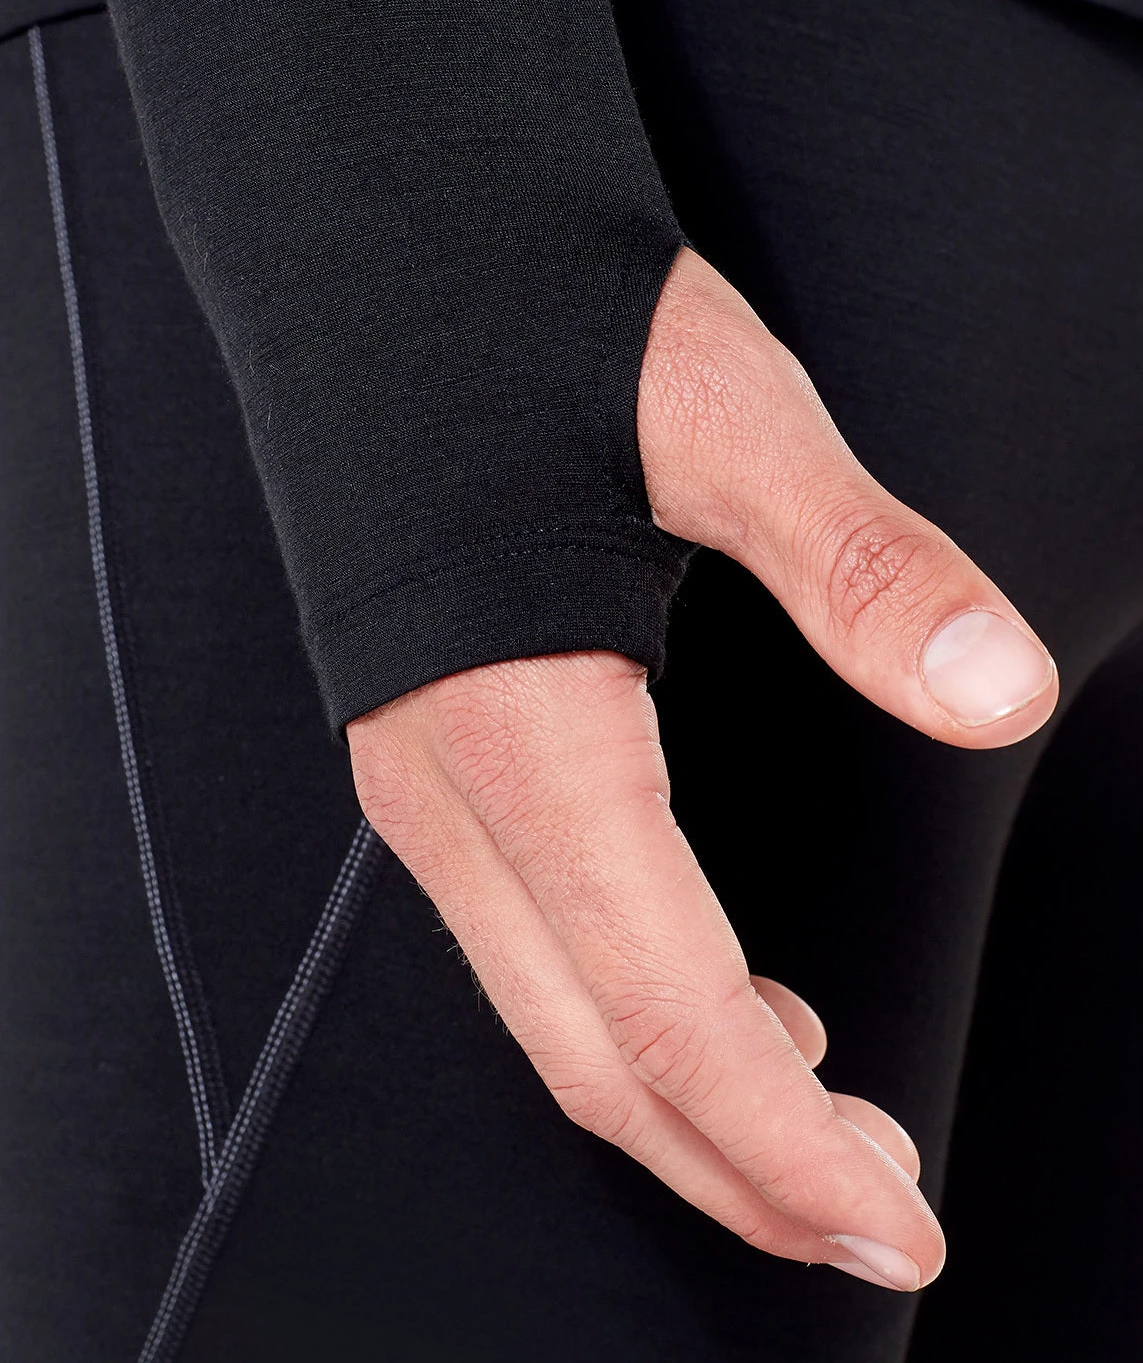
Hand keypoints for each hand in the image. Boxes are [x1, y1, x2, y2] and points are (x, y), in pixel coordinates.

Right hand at [347, 249, 1055, 1289]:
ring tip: (825, 1138)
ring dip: (690, 1106)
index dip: (778, 1141)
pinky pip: (536, 945)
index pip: (660, 1006)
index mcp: (523, 726)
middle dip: (741, 1165)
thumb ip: (859, 565)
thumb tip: (994, 688)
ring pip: (555, 1018)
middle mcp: (451, 784)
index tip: (889, 1214)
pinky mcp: (441, 753)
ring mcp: (428, 778)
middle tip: (882, 1214)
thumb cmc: (534, 320)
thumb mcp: (726, 419)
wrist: (380, 253)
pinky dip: (636, 1020)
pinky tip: (734, 1009)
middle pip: (593, 1057)